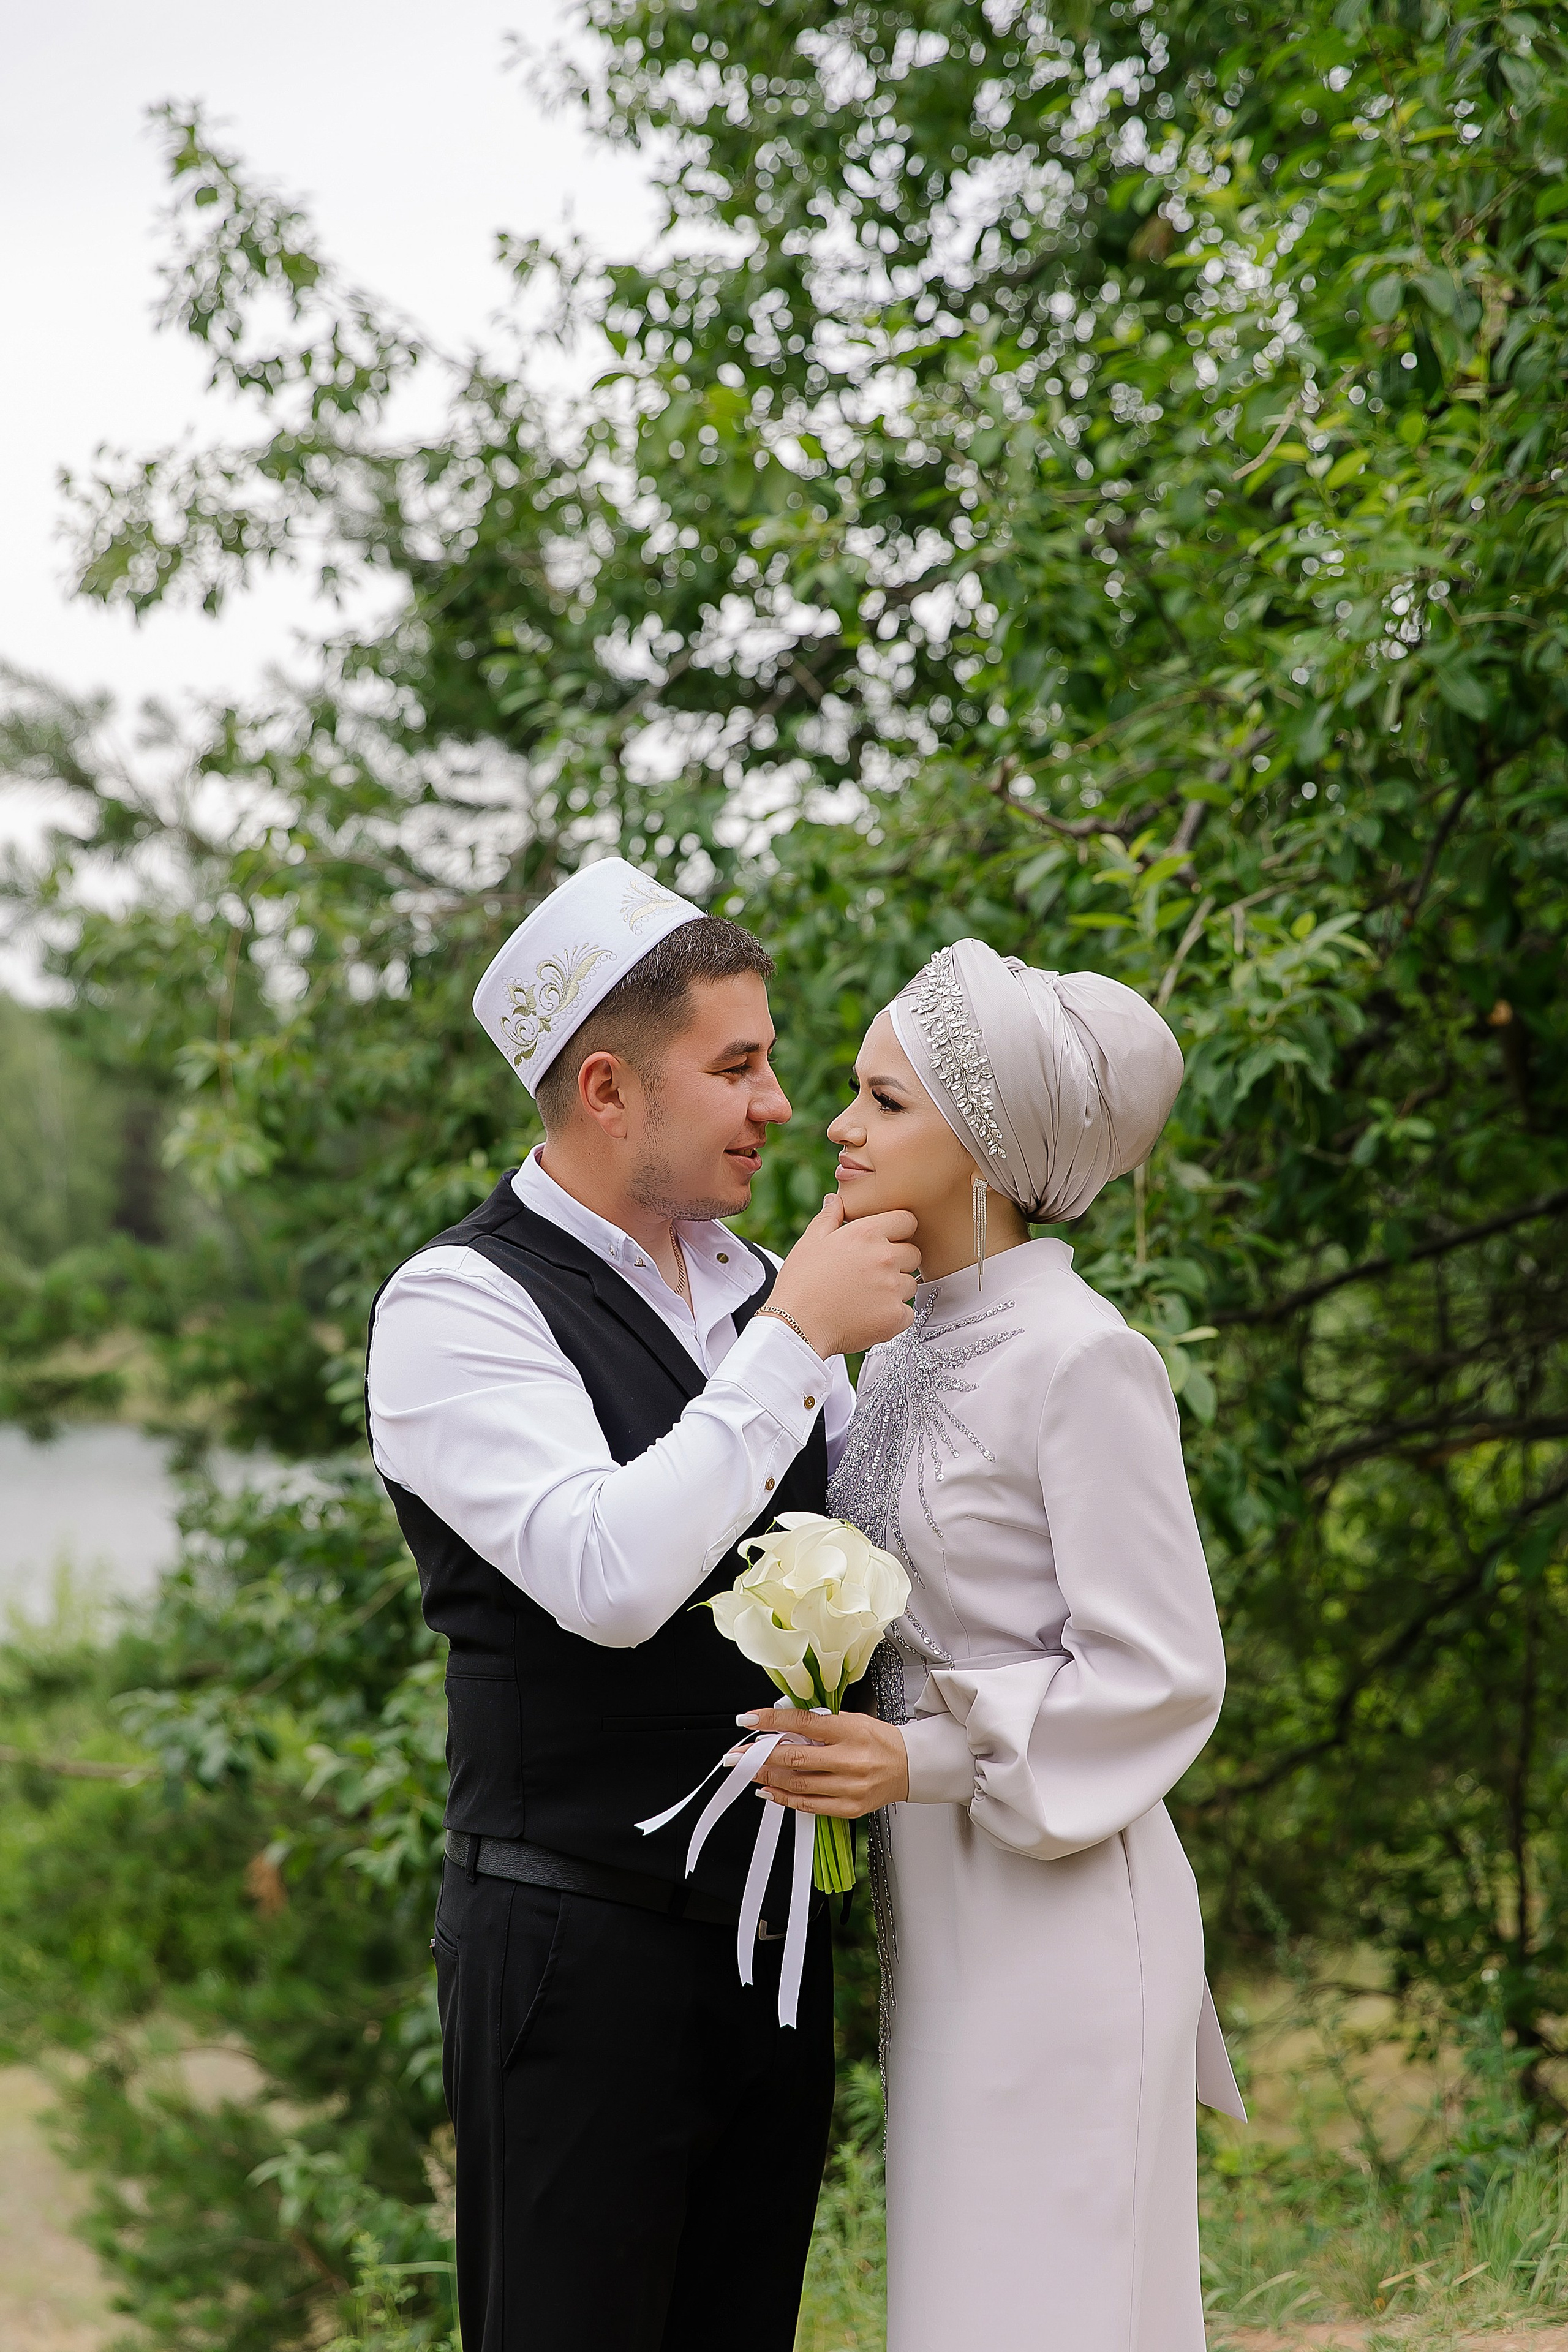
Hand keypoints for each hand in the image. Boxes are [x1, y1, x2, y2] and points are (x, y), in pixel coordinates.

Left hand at [743, 1707, 909, 1816]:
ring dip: (767, 1777)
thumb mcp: (851, 1720)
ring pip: (798, 1784)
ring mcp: (849, 1787)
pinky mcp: (849, 1808)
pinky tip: (769, 1791)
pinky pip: (809, 1806)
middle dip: (760, 1755)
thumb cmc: (879, 1740)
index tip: (748, 1720)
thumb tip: (781, 1729)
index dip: (771, 1721)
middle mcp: (850, 1760)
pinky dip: (785, 1798)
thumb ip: (818, 1725)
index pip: (803, 1723)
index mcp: (850, 1731)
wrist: (910, 1766)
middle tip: (738, 1754)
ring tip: (749, 1771)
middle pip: (795, 1757)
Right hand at [768, 1195, 919, 1358]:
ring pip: (910, 1284)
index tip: (885, 1242)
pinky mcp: (895, 1316)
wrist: (797, 1327)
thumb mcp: (810, 1242)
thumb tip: (835, 1199)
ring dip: (895, 1289)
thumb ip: (829, 1218)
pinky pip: (907, 1312)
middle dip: (898, 1261)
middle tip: (870, 1274)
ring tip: (865, 1297)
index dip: (898, 1231)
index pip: (907, 1220)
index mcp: (866, 1233)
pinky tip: (869, 1316)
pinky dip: (893, 1315)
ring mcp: (893, 1288)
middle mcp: (885, 1257)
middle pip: (913, 1253)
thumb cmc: (800, 1283)